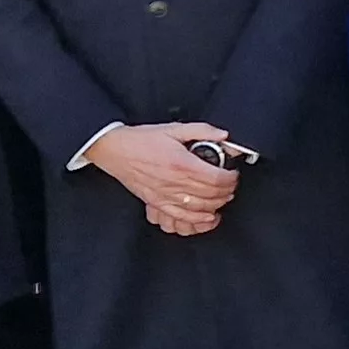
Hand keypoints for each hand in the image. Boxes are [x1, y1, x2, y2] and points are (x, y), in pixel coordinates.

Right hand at [84, 122, 238, 231]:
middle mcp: (175, 182)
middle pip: (211, 194)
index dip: (231, 178)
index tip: (233, 173)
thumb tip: (224, 136)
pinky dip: (198, 220)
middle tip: (231, 185)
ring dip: (217, 204)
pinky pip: (181, 217)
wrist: (115, 150)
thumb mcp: (174, 128)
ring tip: (223, 197)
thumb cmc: (142, 140)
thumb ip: (202, 131)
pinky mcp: (157, 202)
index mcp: (182, 163)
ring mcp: (165, 195)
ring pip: (200, 207)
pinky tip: (208, 217)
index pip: (216, 178)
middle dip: (227, 191)